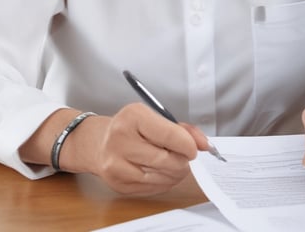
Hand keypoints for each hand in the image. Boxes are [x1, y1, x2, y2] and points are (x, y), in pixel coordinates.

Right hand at [76, 103, 208, 194]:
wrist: (99, 142)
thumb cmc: (133, 128)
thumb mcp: (156, 117)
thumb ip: (183, 129)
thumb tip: (204, 144)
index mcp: (133, 116)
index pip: (169, 135)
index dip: (188, 145)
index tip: (194, 149)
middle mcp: (120, 139)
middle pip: (165, 159)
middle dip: (182, 162)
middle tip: (185, 158)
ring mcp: (115, 163)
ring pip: (159, 177)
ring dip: (175, 173)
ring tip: (175, 165)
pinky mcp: (116, 183)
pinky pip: (151, 188)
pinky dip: (163, 182)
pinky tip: (162, 173)